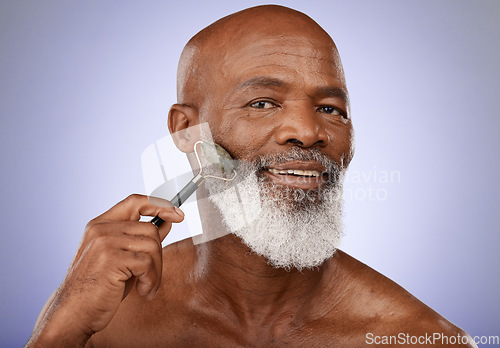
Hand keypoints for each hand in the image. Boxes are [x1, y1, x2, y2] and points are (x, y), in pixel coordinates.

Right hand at [27, 194, 183, 346]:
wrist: (73, 314)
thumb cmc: (99, 288)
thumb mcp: (122, 258)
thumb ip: (141, 238)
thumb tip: (168, 221)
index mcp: (101, 224)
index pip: (135, 201)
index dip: (159, 204)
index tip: (177, 214)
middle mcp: (101, 229)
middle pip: (150, 228)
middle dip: (159, 254)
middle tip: (152, 276)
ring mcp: (105, 242)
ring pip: (152, 245)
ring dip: (156, 270)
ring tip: (147, 286)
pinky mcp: (111, 259)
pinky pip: (147, 263)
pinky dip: (151, 280)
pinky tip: (143, 292)